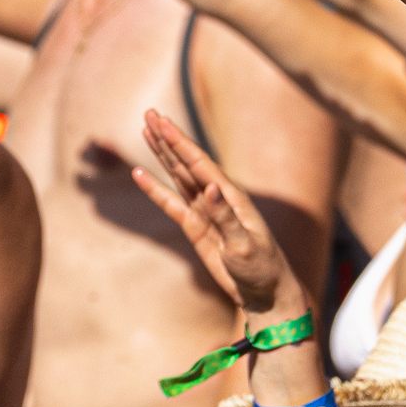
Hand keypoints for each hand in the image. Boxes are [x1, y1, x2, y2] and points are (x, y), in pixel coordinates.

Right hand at [132, 111, 304, 318]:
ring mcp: (204, 212)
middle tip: (149, 114)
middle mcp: (216, 198)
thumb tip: (210, 188)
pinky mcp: (195, 229)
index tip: (162, 122)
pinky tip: (140, 175)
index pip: (200, 163)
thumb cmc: (262, 267)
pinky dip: (155, 190)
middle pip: (186, 162)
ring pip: (178, 176)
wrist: (264, 292)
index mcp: (231, 196)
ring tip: (146, 131)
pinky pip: (171, 204)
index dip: (180, 142)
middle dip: (168, 139)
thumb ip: (226, 217)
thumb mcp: (245, 244)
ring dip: (162, 155)